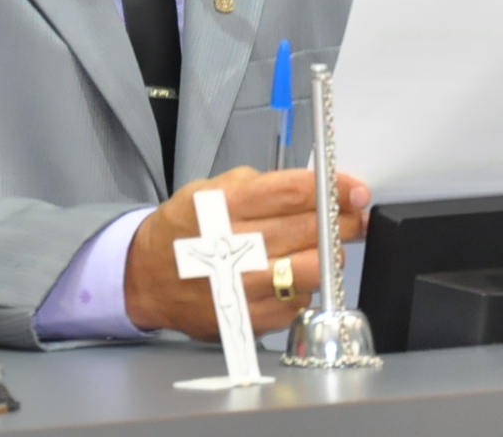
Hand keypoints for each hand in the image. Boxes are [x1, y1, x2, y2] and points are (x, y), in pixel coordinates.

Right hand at [123, 165, 369, 338]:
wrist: (147, 277)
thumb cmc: (182, 230)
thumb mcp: (208, 190)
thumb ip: (257, 185)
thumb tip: (312, 186)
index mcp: (227, 204)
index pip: (296, 191)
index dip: (334, 189)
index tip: (355, 190)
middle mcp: (237, 244)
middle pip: (313, 229)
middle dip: (343, 221)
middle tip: (353, 218)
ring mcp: (245, 284)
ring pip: (315, 269)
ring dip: (329, 256)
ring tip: (324, 248)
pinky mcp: (252, 317)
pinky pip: (300, 301)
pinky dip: (304, 287)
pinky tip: (292, 276)